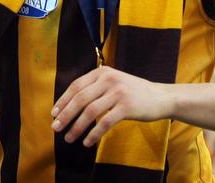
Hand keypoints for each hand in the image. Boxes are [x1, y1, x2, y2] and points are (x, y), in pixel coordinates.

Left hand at [50, 66, 171, 146]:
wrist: (161, 97)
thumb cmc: (132, 92)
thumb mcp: (112, 82)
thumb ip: (94, 88)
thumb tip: (68, 105)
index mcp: (101, 72)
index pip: (76, 86)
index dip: (63, 100)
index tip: (53, 113)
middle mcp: (108, 79)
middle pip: (80, 98)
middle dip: (65, 114)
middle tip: (55, 127)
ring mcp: (118, 92)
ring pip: (90, 111)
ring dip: (77, 127)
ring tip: (68, 138)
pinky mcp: (127, 107)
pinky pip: (105, 122)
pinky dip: (93, 133)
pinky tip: (87, 142)